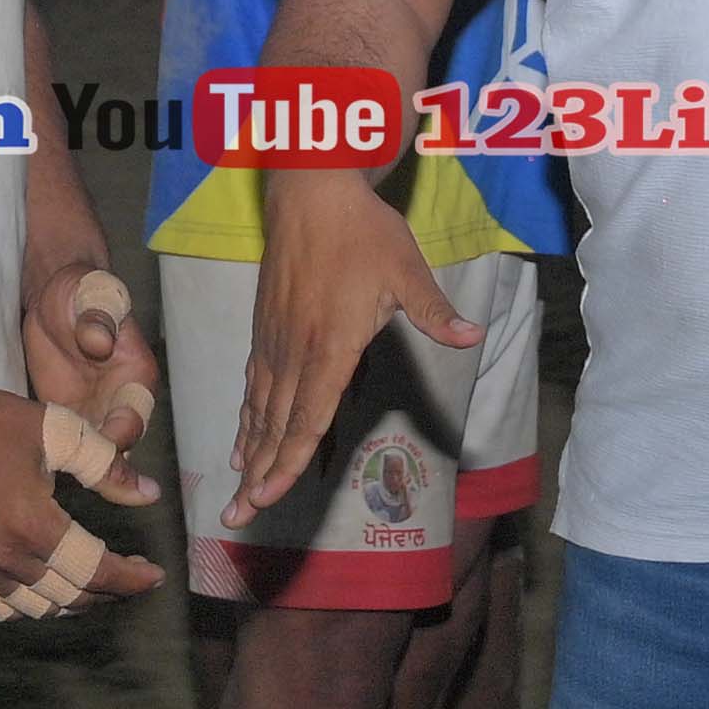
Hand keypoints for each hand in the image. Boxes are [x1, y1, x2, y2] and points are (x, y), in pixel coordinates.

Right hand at [0, 372, 166, 615]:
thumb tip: (149, 495)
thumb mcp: (58, 432)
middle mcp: (0, 558)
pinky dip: (28, 603)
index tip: (154, 575)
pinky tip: (44, 586)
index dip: (130, 579)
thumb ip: (107, 467)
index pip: (95, 571)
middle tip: (129, 576)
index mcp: (31, 526)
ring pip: (34, 608)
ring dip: (70, 601)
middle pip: (69, 597)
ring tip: (92, 584)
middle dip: (107, 591)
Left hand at [22, 258, 163, 506]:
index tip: (105, 444)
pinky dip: (54, 462)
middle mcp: (119, 401)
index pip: (134, 415)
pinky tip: (30, 476)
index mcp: (135, 376)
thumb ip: (98, 319)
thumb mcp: (93, 296)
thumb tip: (98, 340)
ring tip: (53, 491)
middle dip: (103, 468)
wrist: (58, 297)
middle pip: (118, 446)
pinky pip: (65, 446)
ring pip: (92, 454)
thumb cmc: (84, 291)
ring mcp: (93, 412)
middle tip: (80, 483)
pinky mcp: (65, 416)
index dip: (121, 432)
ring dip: (78, 472)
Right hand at [235, 167, 472, 527]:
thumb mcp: (407, 270)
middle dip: (257, 475)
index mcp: (330, 346)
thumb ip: (434, 312)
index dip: (288, 460)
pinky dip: (246, 416)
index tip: (268, 495)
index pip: (306, 416)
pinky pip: (253, 382)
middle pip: (274, 425)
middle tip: (236, 517)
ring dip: (248, 452)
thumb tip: (472, 336)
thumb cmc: (363, 232)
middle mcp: (296, 351)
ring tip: (235, 492)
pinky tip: (242, 437)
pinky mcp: (266, 327)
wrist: (311, 191)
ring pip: (259, 408)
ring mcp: (276, 340)